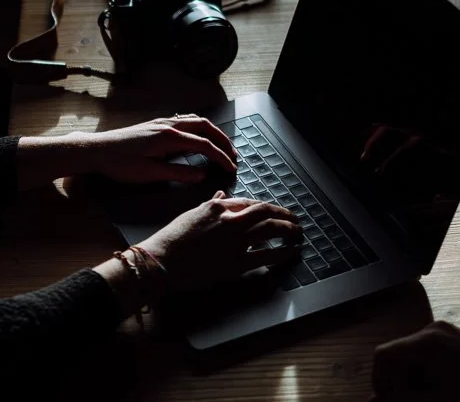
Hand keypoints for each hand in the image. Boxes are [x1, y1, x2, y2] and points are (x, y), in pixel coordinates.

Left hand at [87, 115, 236, 183]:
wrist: (96, 149)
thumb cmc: (119, 164)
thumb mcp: (149, 174)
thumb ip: (178, 173)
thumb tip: (201, 174)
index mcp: (169, 138)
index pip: (204, 145)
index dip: (221, 157)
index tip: (231, 168)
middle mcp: (168, 125)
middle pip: (205, 127)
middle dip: (222, 140)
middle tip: (233, 155)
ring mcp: (162, 122)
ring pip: (195, 120)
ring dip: (211, 131)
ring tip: (220, 146)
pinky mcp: (156, 124)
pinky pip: (184, 120)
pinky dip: (198, 127)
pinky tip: (198, 136)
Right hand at [137, 190, 301, 291]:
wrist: (162, 260)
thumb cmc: (172, 238)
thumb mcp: (191, 214)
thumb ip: (210, 205)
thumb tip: (221, 196)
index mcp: (218, 208)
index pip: (249, 202)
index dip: (265, 207)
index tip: (274, 210)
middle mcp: (230, 220)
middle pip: (266, 212)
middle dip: (284, 214)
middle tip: (294, 219)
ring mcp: (235, 241)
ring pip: (271, 229)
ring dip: (288, 229)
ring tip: (297, 232)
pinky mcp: (236, 263)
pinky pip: (266, 256)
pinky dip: (282, 253)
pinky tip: (291, 252)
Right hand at [371, 321, 459, 401]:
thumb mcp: (436, 401)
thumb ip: (402, 400)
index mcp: (427, 341)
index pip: (384, 355)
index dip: (380, 381)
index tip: (390, 401)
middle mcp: (434, 329)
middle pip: (399, 355)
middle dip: (400, 382)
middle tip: (415, 401)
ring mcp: (447, 330)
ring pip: (413, 354)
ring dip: (414, 378)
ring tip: (433, 395)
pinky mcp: (457, 335)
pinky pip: (430, 351)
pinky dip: (428, 371)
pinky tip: (443, 387)